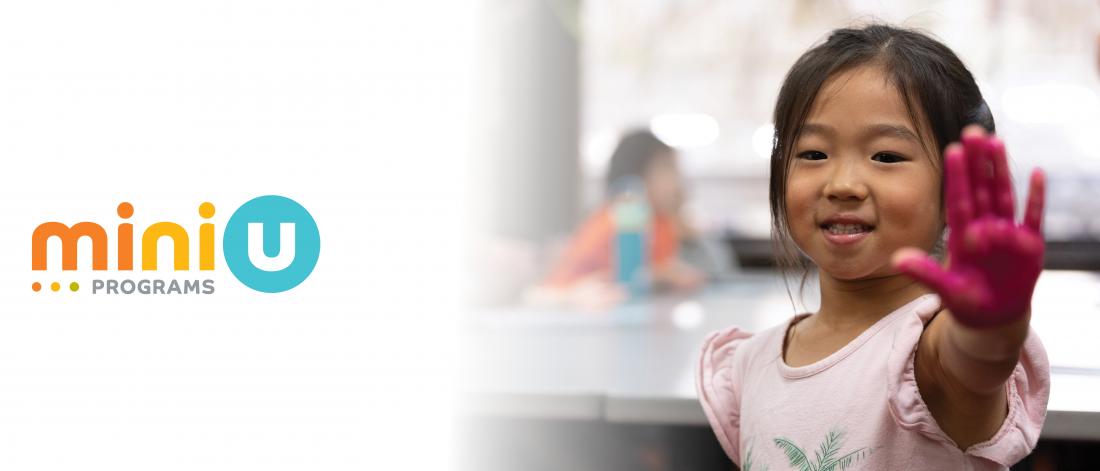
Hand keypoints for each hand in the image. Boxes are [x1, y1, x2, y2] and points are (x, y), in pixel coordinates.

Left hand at [892, 126, 1044, 328]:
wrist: (992, 316)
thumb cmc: (965, 298)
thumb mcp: (943, 287)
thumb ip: (924, 272)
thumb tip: (898, 259)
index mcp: (961, 234)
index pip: (958, 199)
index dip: (956, 176)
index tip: (952, 150)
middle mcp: (983, 227)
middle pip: (980, 188)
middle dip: (977, 161)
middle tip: (972, 130)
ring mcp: (1007, 233)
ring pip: (1003, 195)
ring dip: (1000, 170)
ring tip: (996, 141)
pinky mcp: (1029, 244)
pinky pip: (1032, 217)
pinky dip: (1036, 197)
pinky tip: (1038, 173)